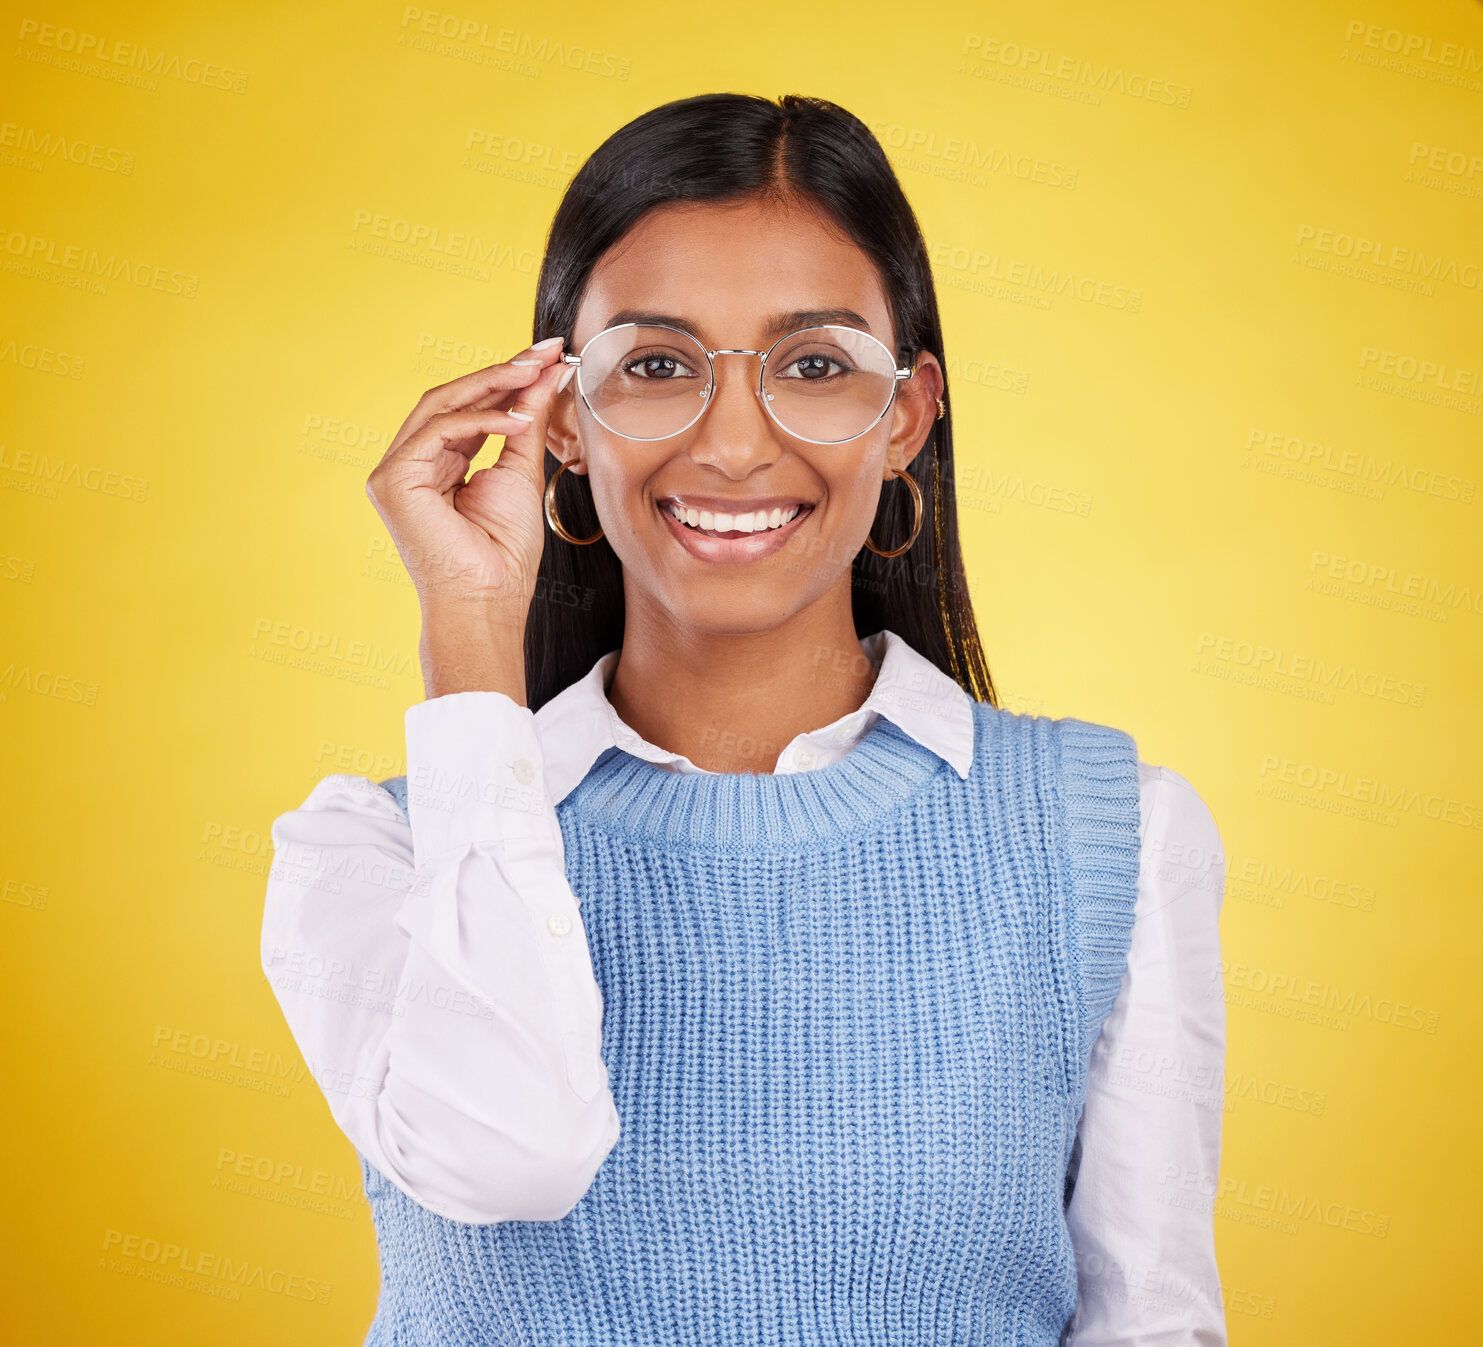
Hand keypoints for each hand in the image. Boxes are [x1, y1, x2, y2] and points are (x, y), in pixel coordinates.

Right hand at [365, 336, 572, 618]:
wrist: (487, 602)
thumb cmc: (503, 555)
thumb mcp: (521, 472)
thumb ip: (527, 422)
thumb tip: (547, 374)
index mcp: (437, 463)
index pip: (470, 407)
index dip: (508, 378)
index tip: (549, 356)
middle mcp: (410, 463)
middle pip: (452, 398)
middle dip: (502, 370)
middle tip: (546, 349)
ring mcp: (395, 471)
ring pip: (440, 405)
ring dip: (493, 384)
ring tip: (536, 370)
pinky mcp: (392, 480)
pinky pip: (436, 431)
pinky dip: (478, 421)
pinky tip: (516, 420)